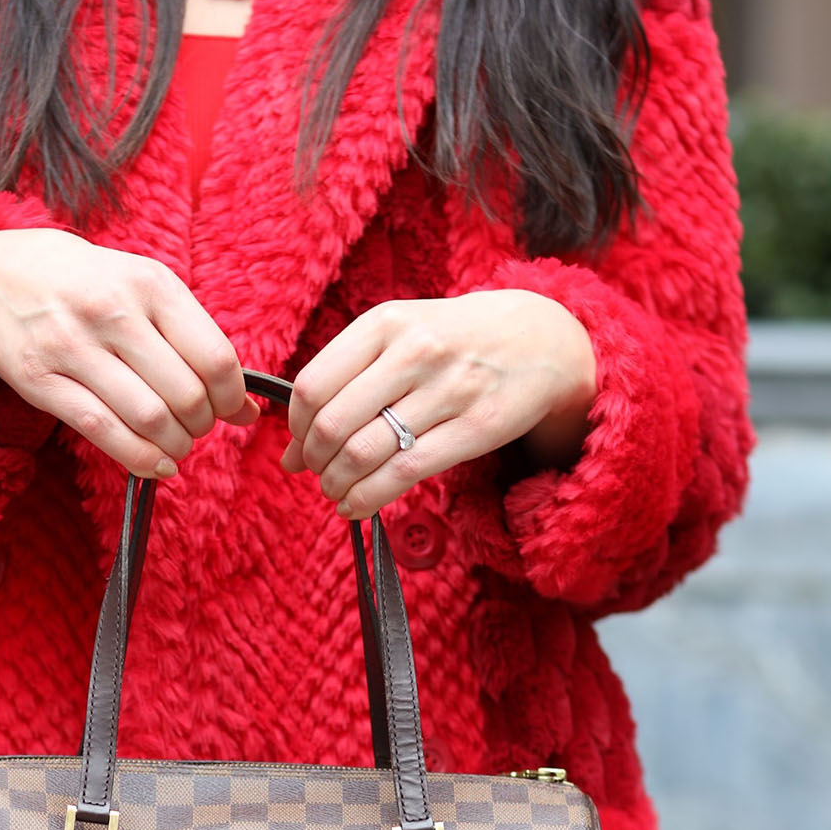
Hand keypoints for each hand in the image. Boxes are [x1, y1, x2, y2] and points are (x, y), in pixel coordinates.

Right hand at [0, 229, 258, 477]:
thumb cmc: (90, 287)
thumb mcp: (146, 293)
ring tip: (175, 446)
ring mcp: (72, 346)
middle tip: (196, 428)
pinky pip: (103, 431)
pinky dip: (140, 459)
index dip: (232, 398)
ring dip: (174, 446)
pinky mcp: (41, 380)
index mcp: (151, 284)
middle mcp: (112, 311)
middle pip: (186, 395)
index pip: (215, 357)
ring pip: (148, 418)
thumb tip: (249, 410)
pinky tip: (156, 464)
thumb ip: (197, 343)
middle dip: (202, 426)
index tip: (230, 410)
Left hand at [279, 291, 597, 517]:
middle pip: (332, 425)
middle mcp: (414, 351)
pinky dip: (367, 499)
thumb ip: (343, 383)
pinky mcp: (475, 428)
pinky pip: (403, 474)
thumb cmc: (452, 342)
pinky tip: (357, 506)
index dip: (296, 430)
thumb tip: (289, 453)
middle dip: (314, 463)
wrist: (541, 339)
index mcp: (384, 323)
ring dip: (337, 485)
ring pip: (363, 453)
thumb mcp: (398, 338)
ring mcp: (447, 389)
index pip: (312, 386)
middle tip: (318, 475)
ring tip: (336, 491)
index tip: (300, 447)